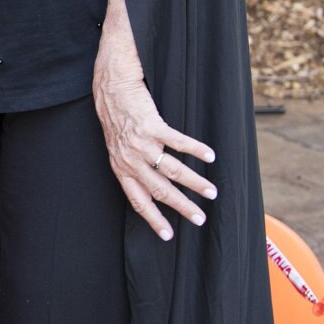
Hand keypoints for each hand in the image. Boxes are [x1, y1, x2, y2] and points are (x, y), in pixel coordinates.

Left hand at [93, 70, 216, 242]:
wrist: (111, 87)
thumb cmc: (117, 119)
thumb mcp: (117, 149)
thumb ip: (132, 168)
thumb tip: (151, 188)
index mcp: (121, 169)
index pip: (138, 201)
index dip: (154, 220)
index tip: (168, 236)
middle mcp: (130, 160)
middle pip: (160, 191)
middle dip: (182, 207)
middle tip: (200, 219)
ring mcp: (141, 144)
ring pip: (173, 170)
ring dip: (195, 183)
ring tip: (212, 192)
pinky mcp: (152, 126)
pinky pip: (178, 142)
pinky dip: (196, 150)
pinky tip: (210, 156)